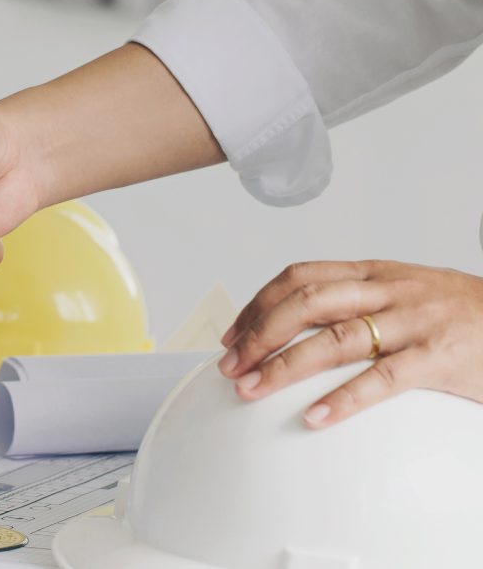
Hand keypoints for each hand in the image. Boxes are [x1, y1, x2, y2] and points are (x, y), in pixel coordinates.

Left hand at [216, 260, 482, 428]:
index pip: (300, 277)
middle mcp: (389, 291)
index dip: (258, 304)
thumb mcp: (406, 292)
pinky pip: (383, 379)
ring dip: (285, 366)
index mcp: (376, 273)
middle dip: (259, 335)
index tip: (231, 335)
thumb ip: (357, 302)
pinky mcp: (440, 356)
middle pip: (306, 303)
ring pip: (335, 338)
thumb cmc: (464, 314)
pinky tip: (316, 417)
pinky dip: (344, 399)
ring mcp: (415, 321)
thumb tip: (297, 327)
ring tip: (252, 389)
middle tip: (230, 366)